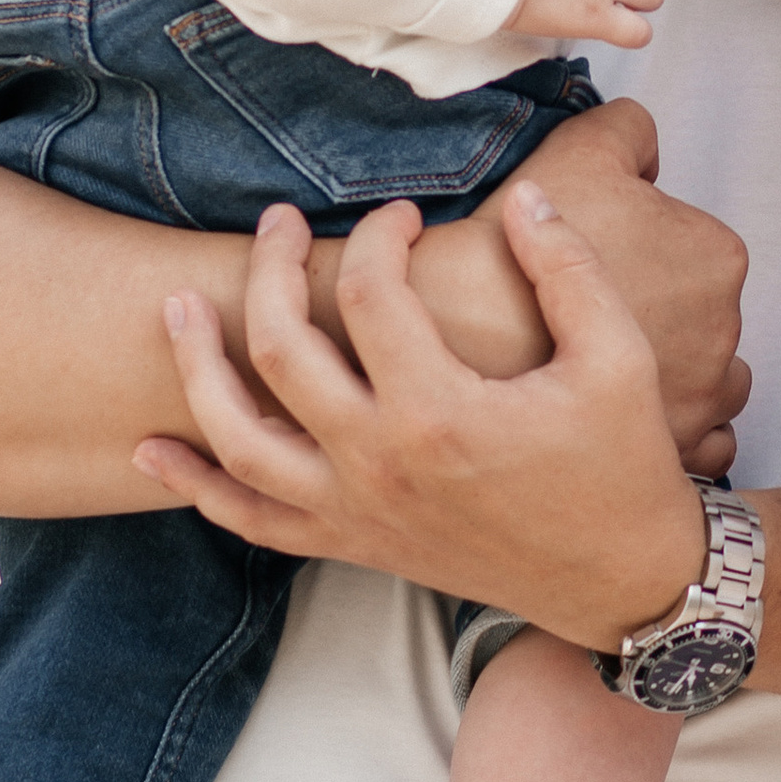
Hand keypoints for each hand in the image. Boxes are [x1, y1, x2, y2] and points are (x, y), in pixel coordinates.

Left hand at [137, 188, 713, 646]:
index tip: (403, 217)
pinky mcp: (354, 543)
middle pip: (281, 348)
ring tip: (179, 309)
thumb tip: (523, 201)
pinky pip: (253, 520)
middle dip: (269, 269)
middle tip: (276, 224)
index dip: (381, 236)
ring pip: (239, 438)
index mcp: (440, 411)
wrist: (621, 580)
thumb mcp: (618, 357)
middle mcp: (380, 463)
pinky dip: (198, 486)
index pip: (373, 292)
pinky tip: (156, 448)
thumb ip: (568, 269)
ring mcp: (357, 510)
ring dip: (198, 368)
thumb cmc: (624, 466)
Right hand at [408, 96, 746, 462]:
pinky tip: (630, 419)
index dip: (639, 243)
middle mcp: (726, 334)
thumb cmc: (519, 248)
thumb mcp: (579, 149)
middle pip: (702, 313)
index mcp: (715, 258)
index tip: (595, 254)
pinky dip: (675, 432)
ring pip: (711, 382)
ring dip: (678, 375)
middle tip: (584, 310)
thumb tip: (644, 146)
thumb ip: (629, 129)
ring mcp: (704, 402)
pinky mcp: (674, 454)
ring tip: (609, 368)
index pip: (691, 241)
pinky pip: (703, 446)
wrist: (453, 341)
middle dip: (660, 311)